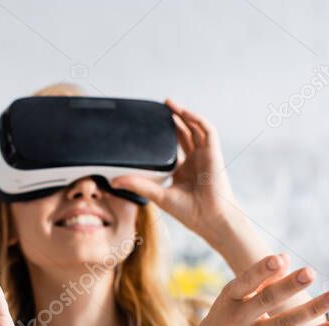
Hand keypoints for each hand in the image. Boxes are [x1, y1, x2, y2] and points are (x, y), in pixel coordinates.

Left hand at [111, 99, 242, 245]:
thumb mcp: (158, 195)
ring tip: (169, 104)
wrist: (210, 219)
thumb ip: (138, 185)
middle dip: (173, 119)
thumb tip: (114, 181)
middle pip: (184, 134)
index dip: (165, 135)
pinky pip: (207, 131)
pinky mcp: (213, 153)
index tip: (150, 126)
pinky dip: (197, 120)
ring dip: (183, 115)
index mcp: (183, 171)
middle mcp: (194, 161)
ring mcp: (205, 156)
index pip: (174, 147)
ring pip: (195, 128)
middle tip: (160, 108)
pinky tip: (184, 113)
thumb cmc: (190, 213)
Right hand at [183, 253, 328, 325]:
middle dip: (288, 286)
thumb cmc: (221, 323)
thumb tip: (285, 257)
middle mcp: (238, 320)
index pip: (245, 283)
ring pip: (284, 323)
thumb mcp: (231, 301)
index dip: (261, 271)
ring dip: (312, 309)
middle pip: (266, 300)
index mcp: (228, 301)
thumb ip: (257, 280)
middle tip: (310, 272)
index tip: (279, 259)